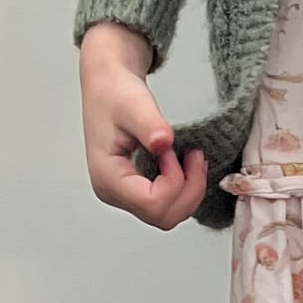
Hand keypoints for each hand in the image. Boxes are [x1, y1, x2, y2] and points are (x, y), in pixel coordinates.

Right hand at [80, 21, 207, 228]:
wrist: (108, 85)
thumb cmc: (115, 94)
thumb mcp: (135, 103)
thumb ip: (150, 125)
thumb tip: (162, 142)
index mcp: (108, 178)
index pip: (152, 203)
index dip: (174, 180)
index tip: (173, 149)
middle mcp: (114, 192)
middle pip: (163, 216)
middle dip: (188, 189)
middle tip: (195, 155)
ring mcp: (125, 194)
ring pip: (168, 214)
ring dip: (189, 189)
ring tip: (192, 157)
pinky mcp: (137, 189)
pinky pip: (167, 203)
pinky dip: (185, 187)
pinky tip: (187, 163)